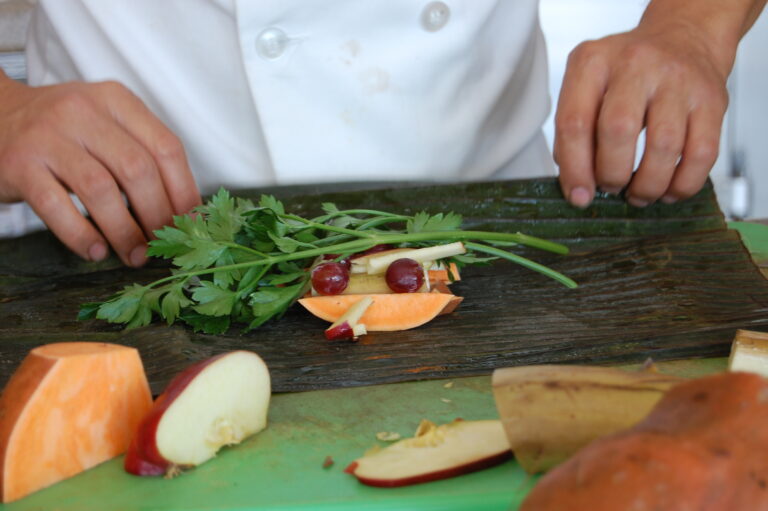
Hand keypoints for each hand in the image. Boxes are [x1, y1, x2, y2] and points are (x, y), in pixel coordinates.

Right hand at [0, 77, 200, 265]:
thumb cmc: (63, 131)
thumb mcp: (106, 125)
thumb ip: (143, 156)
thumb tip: (184, 213)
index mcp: (115, 100)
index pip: (166, 148)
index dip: (184, 191)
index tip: (190, 224)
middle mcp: (82, 111)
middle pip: (138, 170)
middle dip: (157, 216)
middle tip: (162, 245)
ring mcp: (47, 137)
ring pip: (101, 190)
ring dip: (124, 231)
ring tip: (135, 255)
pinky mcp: (19, 164)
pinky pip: (57, 207)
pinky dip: (82, 235)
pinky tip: (96, 252)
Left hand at [554, 21, 730, 207]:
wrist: (682, 37)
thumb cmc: (626, 73)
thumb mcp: (587, 86)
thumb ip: (574, 131)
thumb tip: (577, 186)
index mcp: (593, 63)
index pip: (574, 122)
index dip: (575, 169)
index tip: (578, 196)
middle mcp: (635, 64)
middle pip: (618, 131)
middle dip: (611, 175)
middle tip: (611, 188)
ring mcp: (678, 80)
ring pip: (664, 146)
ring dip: (648, 185)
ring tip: (639, 195)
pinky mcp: (712, 99)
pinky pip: (701, 153)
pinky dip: (683, 184)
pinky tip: (669, 191)